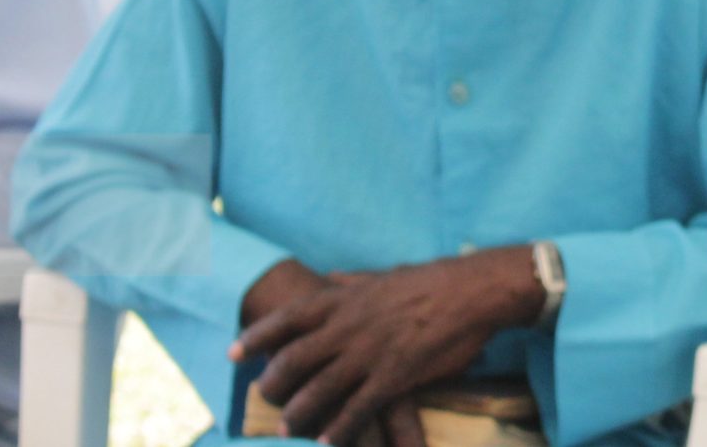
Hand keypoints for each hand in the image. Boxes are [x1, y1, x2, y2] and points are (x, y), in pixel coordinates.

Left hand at [230, 249, 541, 445]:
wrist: (472, 291)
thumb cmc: (429, 280)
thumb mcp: (382, 275)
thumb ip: (351, 281)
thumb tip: (327, 277)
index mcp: (344, 299)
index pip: (288, 318)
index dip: (257, 336)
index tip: (234, 352)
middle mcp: (349, 326)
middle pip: (295, 358)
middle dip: (273, 381)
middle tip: (262, 396)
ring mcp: (369, 353)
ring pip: (320, 389)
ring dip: (299, 412)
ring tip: (286, 428)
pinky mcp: (393, 376)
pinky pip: (358, 408)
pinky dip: (339, 427)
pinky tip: (326, 441)